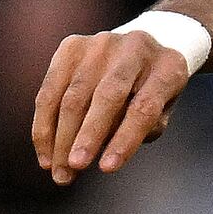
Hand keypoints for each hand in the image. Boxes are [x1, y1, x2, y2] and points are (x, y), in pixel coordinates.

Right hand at [35, 23, 193, 180]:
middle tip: (72, 169)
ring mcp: (101, 43)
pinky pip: (51, 89)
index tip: (106, 169)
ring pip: (73, 95)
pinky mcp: (72, 46)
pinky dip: (44, 124)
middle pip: (107, 96)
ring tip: (57, 170)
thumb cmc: (153, 90)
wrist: (142, 49)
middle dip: (87, 136)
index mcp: (168, 67)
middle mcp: (135, 48)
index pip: (144, 107)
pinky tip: (45, 151)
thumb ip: (141, 129)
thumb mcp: (162, 111)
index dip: (124, 140)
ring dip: (60, 137)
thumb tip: (103, 150)